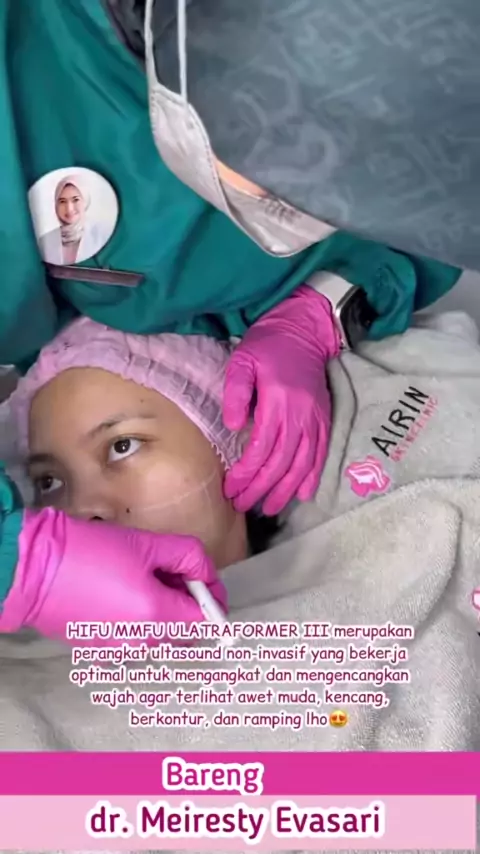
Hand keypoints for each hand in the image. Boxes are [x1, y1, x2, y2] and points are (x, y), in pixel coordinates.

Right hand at [0, 509, 225, 645]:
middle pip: (184, 629)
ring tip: (140, 577)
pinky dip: (138, 617)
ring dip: (162, 609)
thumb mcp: (146, 544)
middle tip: (169, 571)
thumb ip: (186, 557)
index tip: (203, 580)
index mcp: (156, 615)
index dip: (211, 598)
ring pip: (159, 633)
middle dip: (186, 602)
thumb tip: (207, 573)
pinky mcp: (101, 648)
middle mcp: (141, 641)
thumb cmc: (89, 552)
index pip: (205, 619)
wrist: (34, 570)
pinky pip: (134, 635)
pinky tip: (119, 592)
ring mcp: (120, 648)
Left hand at [223, 286, 340, 514]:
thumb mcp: (242, 360)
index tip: (230, 489)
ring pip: (302, 464)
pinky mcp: (324, 419)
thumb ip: (236, 392)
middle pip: (281, 462)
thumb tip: (233, 426)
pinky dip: (312, 476)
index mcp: (279, 401)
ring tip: (269, 509)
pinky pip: (320, 454)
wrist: (304, 330)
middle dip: (260, 488)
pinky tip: (302, 495)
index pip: (261, 447)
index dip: (246, 473)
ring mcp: (315, 419)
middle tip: (242, 506)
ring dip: (285, 490)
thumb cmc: (267, 345)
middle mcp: (300, 415)